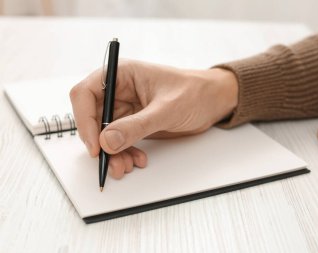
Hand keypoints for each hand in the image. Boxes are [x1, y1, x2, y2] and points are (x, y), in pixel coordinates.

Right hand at [70, 60, 237, 178]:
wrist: (212, 102)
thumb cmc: (194, 93)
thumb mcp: (166, 109)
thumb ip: (137, 125)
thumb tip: (107, 141)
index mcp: (121, 75)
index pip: (85, 94)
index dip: (84, 120)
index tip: (95, 145)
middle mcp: (118, 91)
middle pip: (92, 118)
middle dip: (99, 143)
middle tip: (111, 163)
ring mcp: (125, 109)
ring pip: (104, 135)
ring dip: (112, 154)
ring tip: (126, 166)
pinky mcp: (133, 124)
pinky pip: (119, 142)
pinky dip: (124, 154)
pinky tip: (138, 159)